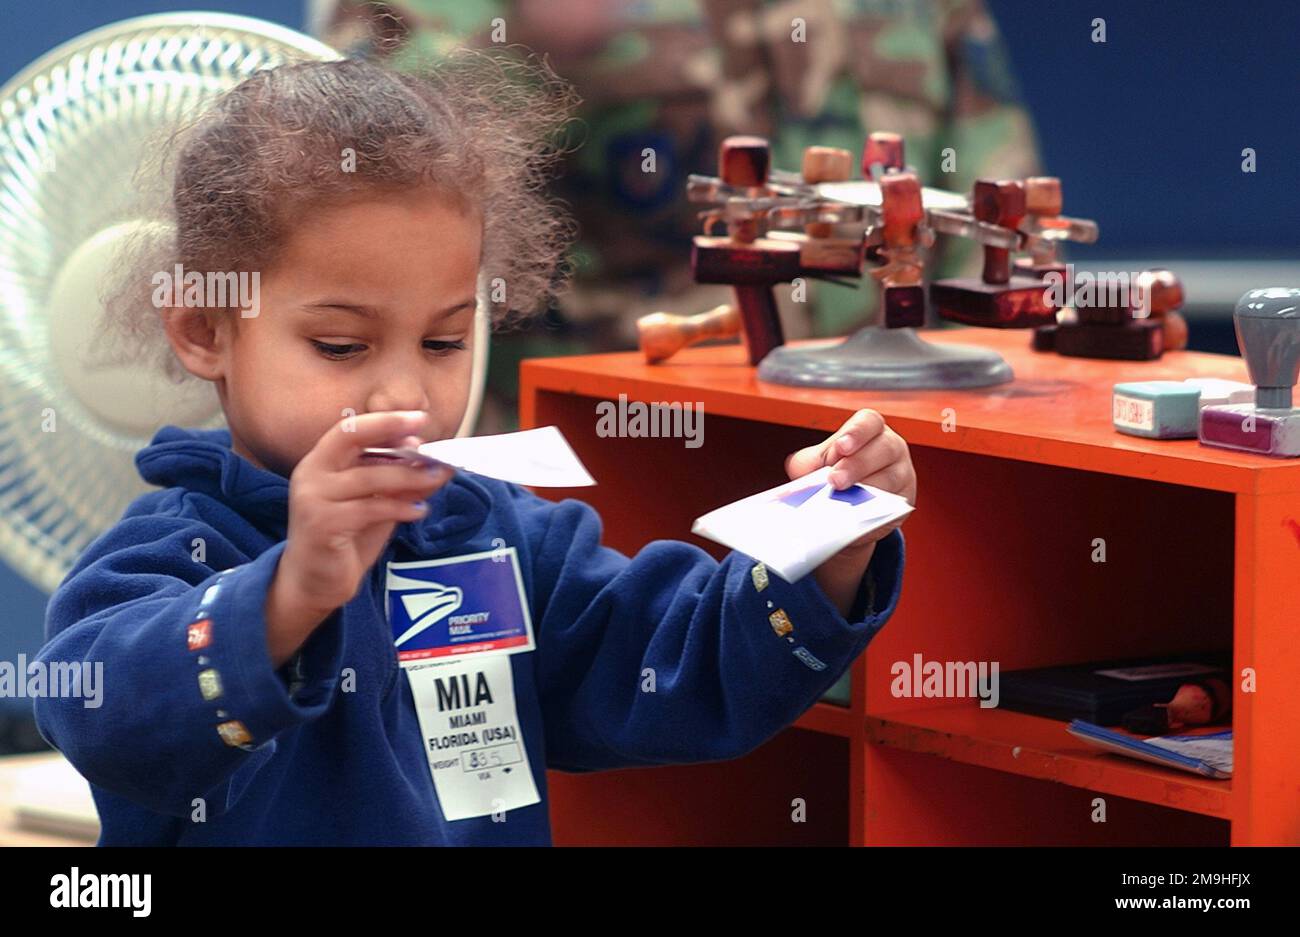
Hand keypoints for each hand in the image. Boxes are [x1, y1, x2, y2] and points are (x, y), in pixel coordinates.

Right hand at [266, 411, 453, 663]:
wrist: (314, 582)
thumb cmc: (345, 539)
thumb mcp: (377, 504)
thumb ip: (398, 483)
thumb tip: (435, 463)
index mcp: (321, 461)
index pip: (350, 428)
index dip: (385, 420)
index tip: (420, 419)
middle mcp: (310, 473)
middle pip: (351, 437)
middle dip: (391, 432)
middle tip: (430, 441)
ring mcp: (312, 498)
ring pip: (369, 476)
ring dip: (408, 476)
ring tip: (437, 478)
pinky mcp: (322, 524)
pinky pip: (370, 508)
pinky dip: (399, 507)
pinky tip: (419, 511)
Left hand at [785, 410, 914, 615]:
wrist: (848, 508)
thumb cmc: (833, 474)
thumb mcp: (818, 463)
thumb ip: (809, 463)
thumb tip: (803, 474)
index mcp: (869, 430)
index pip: (869, 422)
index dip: (856, 433)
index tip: (840, 447)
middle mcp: (891, 447)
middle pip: (883, 449)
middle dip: (857, 465)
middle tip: (835, 481)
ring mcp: (902, 473)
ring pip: (891, 477)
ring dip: (866, 488)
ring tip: (842, 498)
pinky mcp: (904, 501)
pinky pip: (893, 505)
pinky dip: (872, 510)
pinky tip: (853, 515)